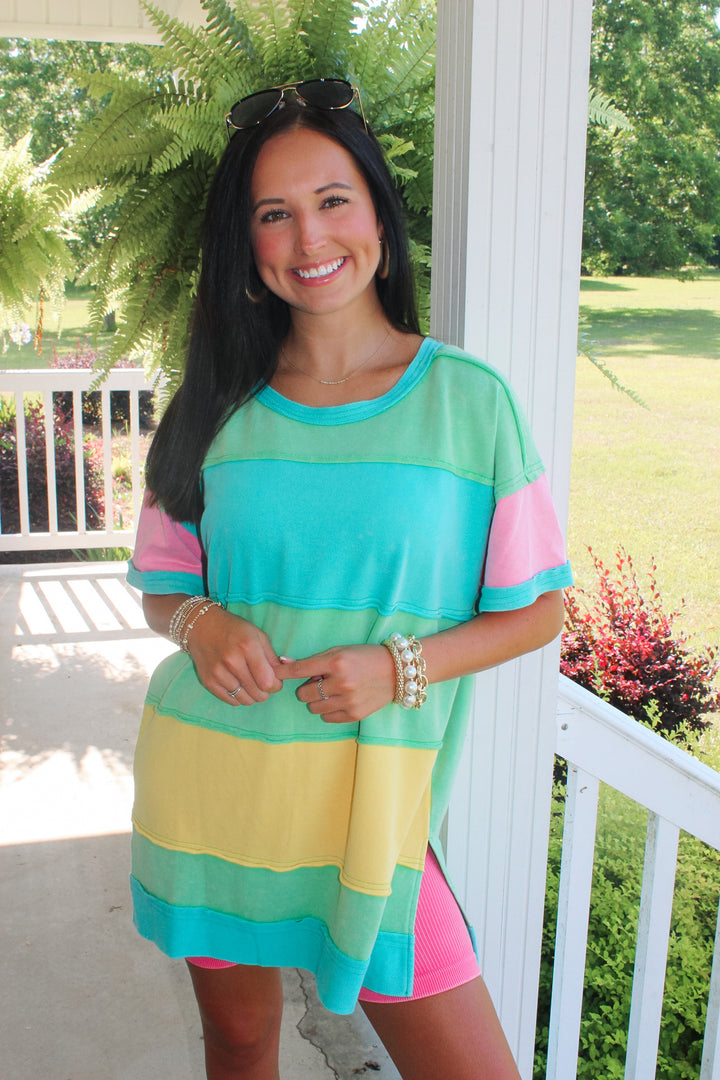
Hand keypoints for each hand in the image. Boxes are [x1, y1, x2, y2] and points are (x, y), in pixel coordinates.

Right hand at [184, 607, 282, 705]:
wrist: (200, 626)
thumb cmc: (233, 629)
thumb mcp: (257, 635)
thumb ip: (272, 656)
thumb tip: (283, 675)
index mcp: (248, 647)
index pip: (268, 682)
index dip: (276, 685)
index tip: (275, 680)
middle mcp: (232, 661)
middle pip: (258, 694)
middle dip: (265, 691)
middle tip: (262, 681)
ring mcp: (218, 673)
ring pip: (245, 700)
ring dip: (251, 695)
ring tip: (249, 682)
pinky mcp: (208, 681)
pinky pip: (231, 701)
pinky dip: (238, 697)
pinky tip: (238, 684)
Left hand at [278, 645, 396, 723]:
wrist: (396, 672)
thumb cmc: (365, 657)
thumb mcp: (340, 651)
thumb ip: (313, 660)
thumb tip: (283, 663)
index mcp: (337, 662)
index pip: (301, 669)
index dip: (284, 672)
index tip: (273, 674)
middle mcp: (342, 682)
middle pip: (303, 694)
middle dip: (307, 688)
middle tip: (319, 682)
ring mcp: (348, 700)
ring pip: (313, 708)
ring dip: (317, 700)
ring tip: (332, 691)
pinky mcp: (354, 715)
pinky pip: (326, 718)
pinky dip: (328, 710)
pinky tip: (340, 700)